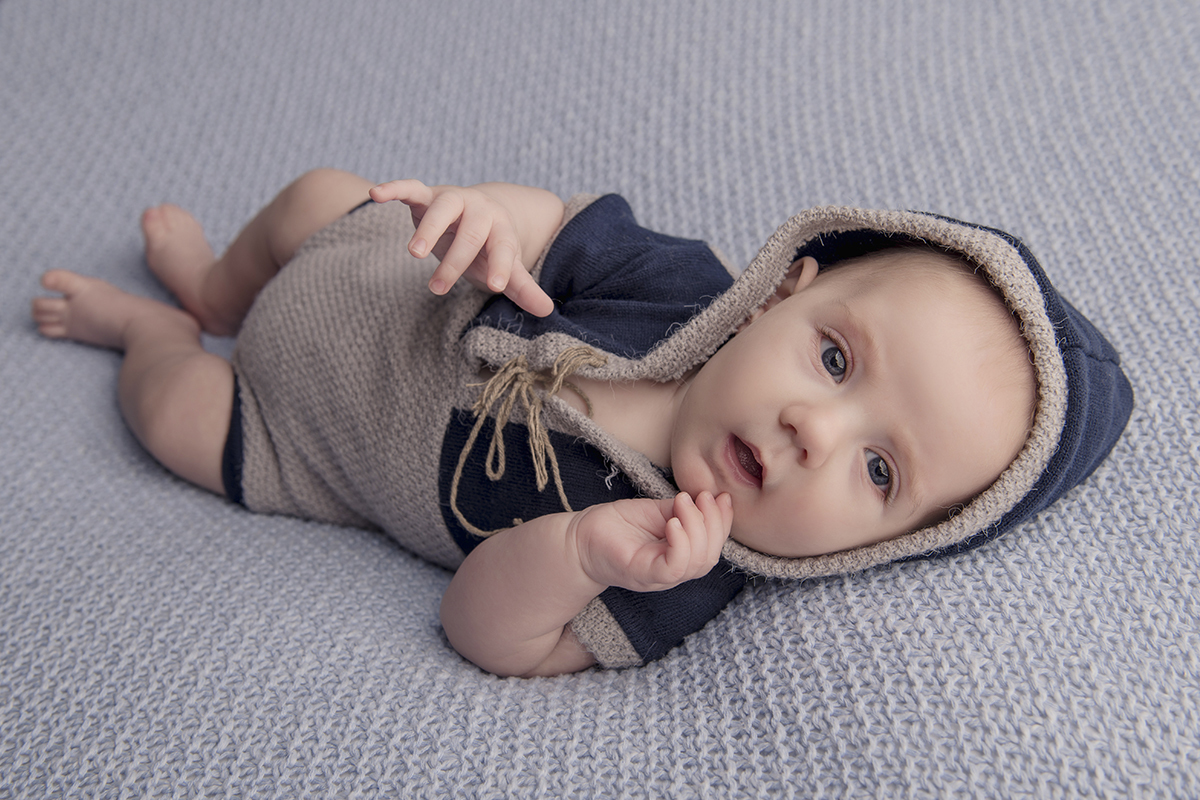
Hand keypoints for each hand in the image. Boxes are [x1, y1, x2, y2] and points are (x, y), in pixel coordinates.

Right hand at [369, 179, 554, 316]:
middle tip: (438, 289)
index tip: (496, 285)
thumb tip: (547, 311)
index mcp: (501, 229)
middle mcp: (479, 210)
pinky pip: (411, 188)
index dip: (500, 265)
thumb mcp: (507, 267)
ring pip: (441, 209)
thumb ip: (523, 288)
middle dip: (454, 262)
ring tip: (415, 254)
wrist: (479, 213)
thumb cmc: (490, 247)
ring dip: (428, 229)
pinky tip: (375, 194)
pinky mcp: (427, 196)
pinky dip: (393, 188)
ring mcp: (453, 200)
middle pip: (470, 234)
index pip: (503, 247)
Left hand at [570, 491, 732, 592]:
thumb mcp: (656, 511)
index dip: (723, 522)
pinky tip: (672, 522)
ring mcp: (658, 575)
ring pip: (696, 563)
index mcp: (679, 555)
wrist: (579, 538)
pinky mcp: (642, 574)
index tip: (721, 495)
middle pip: (710, 557)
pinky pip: (673, 567)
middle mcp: (673, 570)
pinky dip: (680, 543)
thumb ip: (681, 510)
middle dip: (714, 524)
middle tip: (703, 497)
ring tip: (683, 503)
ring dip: (698, 528)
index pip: (713, 546)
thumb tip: (708, 498)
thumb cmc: (616, 525)